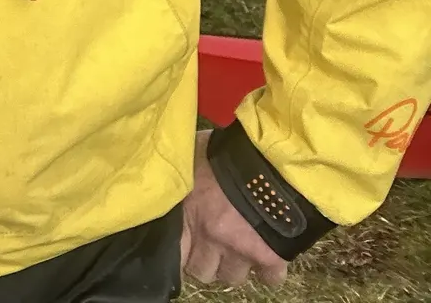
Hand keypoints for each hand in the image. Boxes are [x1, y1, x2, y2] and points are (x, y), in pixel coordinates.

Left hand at [181, 129, 289, 286]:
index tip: (183, 247)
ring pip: (232, 277)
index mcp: (186, 218)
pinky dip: (268, 271)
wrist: (270, 157)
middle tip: (210, 243)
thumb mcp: (187, 157)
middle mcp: (211, 240)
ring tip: (236, 246)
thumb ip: (176, 176)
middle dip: (206, 259)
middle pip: (203, 271)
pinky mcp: (271, 256)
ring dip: (233, 265)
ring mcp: (241, 251)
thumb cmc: (222, 153)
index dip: (179, 254)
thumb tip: (161, 175)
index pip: (173, 257)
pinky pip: (270, 279)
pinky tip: (265, 257)